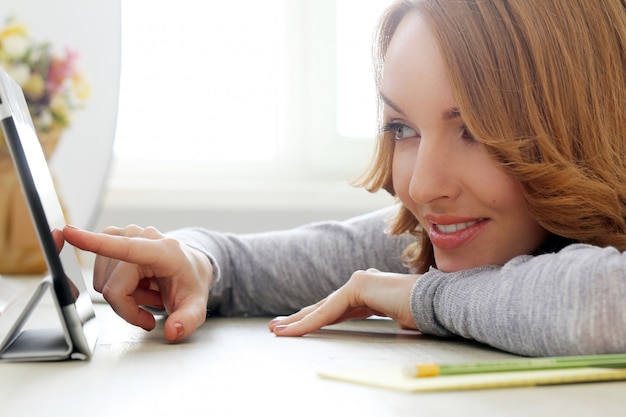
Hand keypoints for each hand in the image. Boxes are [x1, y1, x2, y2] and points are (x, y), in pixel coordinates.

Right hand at [63, 224, 212, 341]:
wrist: (191, 267)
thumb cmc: (190, 283)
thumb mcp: (196, 306)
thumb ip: (188, 321)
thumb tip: (173, 331)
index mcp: (164, 251)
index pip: (125, 249)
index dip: (94, 243)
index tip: (68, 232)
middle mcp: (142, 237)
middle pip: (112, 287)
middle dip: (129, 306)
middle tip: (154, 303)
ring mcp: (127, 234)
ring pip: (104, 284)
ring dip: (124, 296)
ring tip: (148, 290)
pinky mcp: (115, 237)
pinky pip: (101, 274)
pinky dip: (116, 286)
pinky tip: (137, 284)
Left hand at [268, 269, 418, 335]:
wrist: (438, 302)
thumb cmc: (424, 313)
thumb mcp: (397, 319)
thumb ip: (383, 317)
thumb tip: (387, 324)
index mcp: (370, 292)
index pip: (337, 308)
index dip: (316, 318)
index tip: (298, 327)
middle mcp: (362, 283)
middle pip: (324, 306)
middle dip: (299, 317)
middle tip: (277, 326)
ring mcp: (359, 282)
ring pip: (321, 308)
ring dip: (297, 321)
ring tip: (278, 330)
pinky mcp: (357, 287)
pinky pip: (328, 312)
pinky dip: (309, 323)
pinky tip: (294, 330)